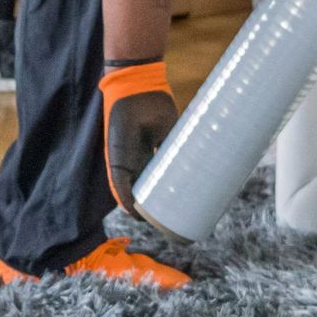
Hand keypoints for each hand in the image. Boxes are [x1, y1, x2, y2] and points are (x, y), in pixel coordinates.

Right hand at [99, 60, 178, 212]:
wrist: (137, 91)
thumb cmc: (121, 124)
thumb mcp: (118, 158)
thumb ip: (121, 183)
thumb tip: (131, 211)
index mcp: (127, 166)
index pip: (136, 194)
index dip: (145, 209)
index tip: (156, 224)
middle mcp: (144, 160)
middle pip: (155, 186)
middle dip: (165, 201)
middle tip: (178, 218)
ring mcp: (160, 149)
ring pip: (170, 172)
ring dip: (178, 185)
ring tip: (191, 203)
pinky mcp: (173, 138)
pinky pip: (181, 155)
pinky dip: (188, 167)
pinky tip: (199, 179)